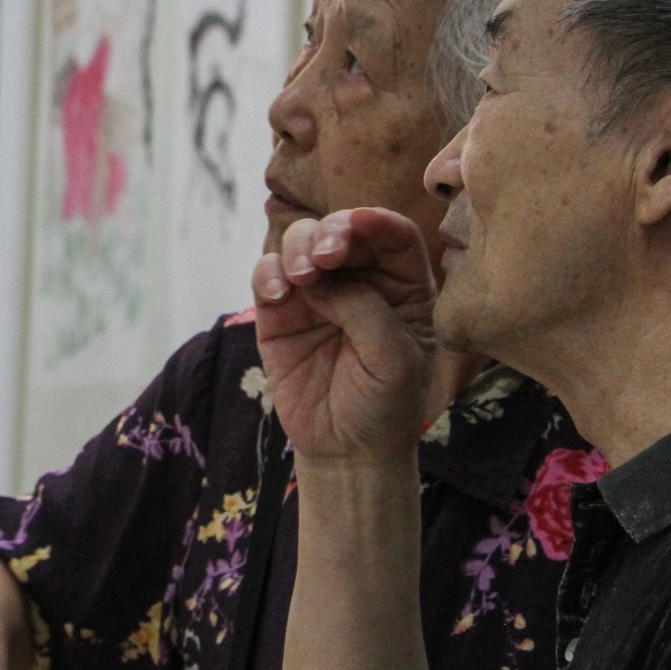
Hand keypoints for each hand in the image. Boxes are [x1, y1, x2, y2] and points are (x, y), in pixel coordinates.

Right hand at [252, 207, 436, 459]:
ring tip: (302, 277)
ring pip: (300, 243)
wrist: (347, 448)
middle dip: (331, 231)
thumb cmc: (385, 403)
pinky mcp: (279, 313)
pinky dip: (268, 274)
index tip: (358, 223)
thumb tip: (320, 280)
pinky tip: (278, 293)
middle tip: (325, 256)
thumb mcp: (395, 358)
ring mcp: (316, 294)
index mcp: (403, 286)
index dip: (376, 221)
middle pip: (342, 230)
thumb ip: (365, 310)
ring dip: (298, 248)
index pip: (394, 236)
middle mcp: (359, 280)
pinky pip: (267, 276)